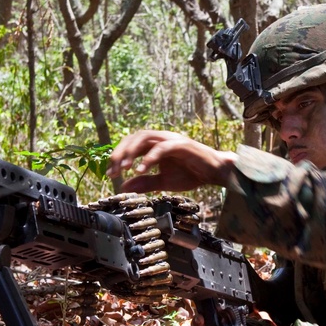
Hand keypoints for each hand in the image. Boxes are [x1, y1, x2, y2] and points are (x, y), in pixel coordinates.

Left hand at [107, 130, 235, 192]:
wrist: (214, 173)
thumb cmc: (191, 174)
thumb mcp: (164, 182)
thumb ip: (145, 183)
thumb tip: (125, 187)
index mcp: (155, 145)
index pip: (130, 145)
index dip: (118, 157)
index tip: (111, 174)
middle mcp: (161, 138)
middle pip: (133, 138)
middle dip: (120, 153)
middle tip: (114, 172)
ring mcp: (171, 139)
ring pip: (144, 137)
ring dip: (132, 152)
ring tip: (125, 168)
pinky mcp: (181, 144)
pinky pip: (161, 147)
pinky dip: (149, 158)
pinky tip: (141, 170)